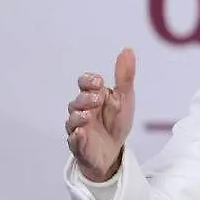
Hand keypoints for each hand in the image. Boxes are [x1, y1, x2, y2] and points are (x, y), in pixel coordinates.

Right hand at [66, 48, 136, 182]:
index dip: (88, 80)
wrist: (115, 150)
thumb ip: (124, 76)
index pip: (84, 82)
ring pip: (72, 120)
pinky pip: (73, 141)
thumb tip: (128, 49)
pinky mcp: (78, 145)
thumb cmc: (116, 121)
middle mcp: (81, 110)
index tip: (99, 81)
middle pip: (76, 100)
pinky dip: (76, 137)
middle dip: (86, 98)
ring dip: (79, 116)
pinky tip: (81, 134)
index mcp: (93, 96)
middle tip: (98, 99)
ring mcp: (78, 128)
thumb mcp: (125, 98)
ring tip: (88, 115)